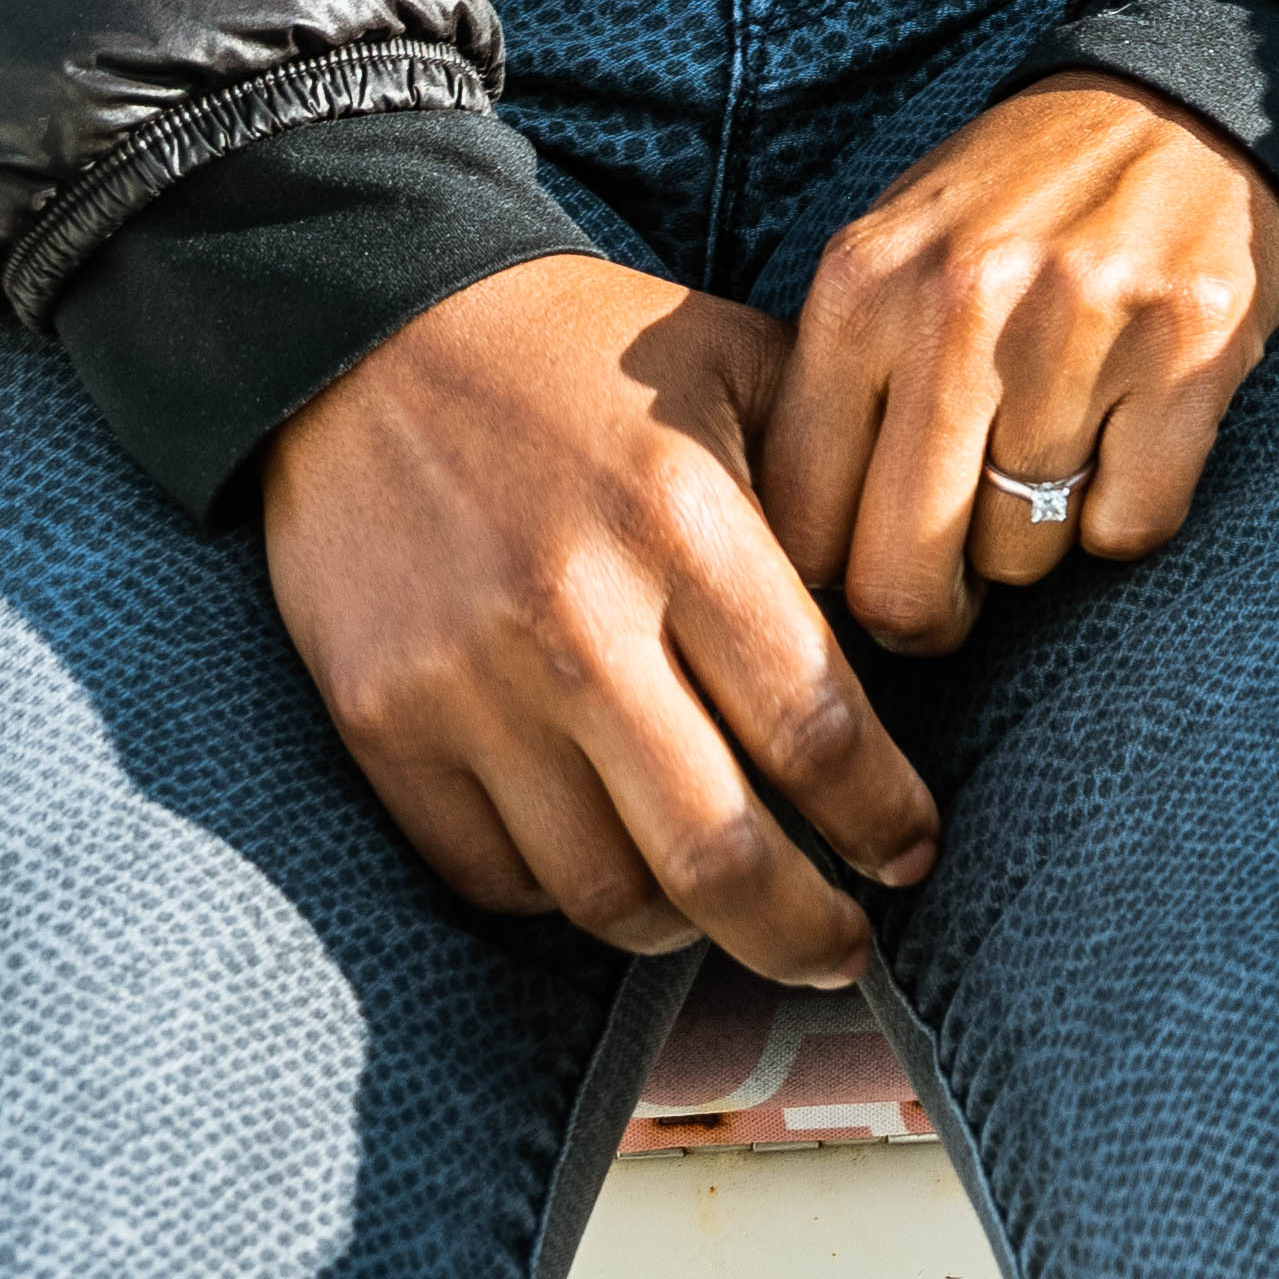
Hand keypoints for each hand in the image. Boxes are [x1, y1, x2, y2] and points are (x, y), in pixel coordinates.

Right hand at [260, 256, 934, 976]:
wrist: (362, 328)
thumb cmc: (579, 350)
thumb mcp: (734, 365)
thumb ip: (828, 482)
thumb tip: (916, 618)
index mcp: (685, 522)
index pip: (815, 729)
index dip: (882, 820)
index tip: (913, 855)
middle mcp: (577, 618)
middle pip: (717, 850)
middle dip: (803, 931)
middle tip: (848, 950)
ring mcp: (469, 683)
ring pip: (603, 890)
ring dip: (687, 932)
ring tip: (734, 917)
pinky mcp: (382, 723)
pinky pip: (493, 876)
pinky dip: (564, 901)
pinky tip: (614, 871)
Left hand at [761, 72, 1278, 655]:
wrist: (1182, 101)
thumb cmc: (1017, 207)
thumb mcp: (892, 258)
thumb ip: (837, 389)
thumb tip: (793, 564)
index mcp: (863, 285)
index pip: (802, 524)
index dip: (834, 577)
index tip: (868, 563)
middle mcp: (962, 304)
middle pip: (902, 575)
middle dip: (928, 612)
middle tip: (953, 591)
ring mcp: (1080, 324)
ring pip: (1023, 557)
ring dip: (1036, 540)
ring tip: (1051, 454)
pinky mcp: (1189, 347)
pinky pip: (1128, 527)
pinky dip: (1125, 512)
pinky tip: (1126, 440)